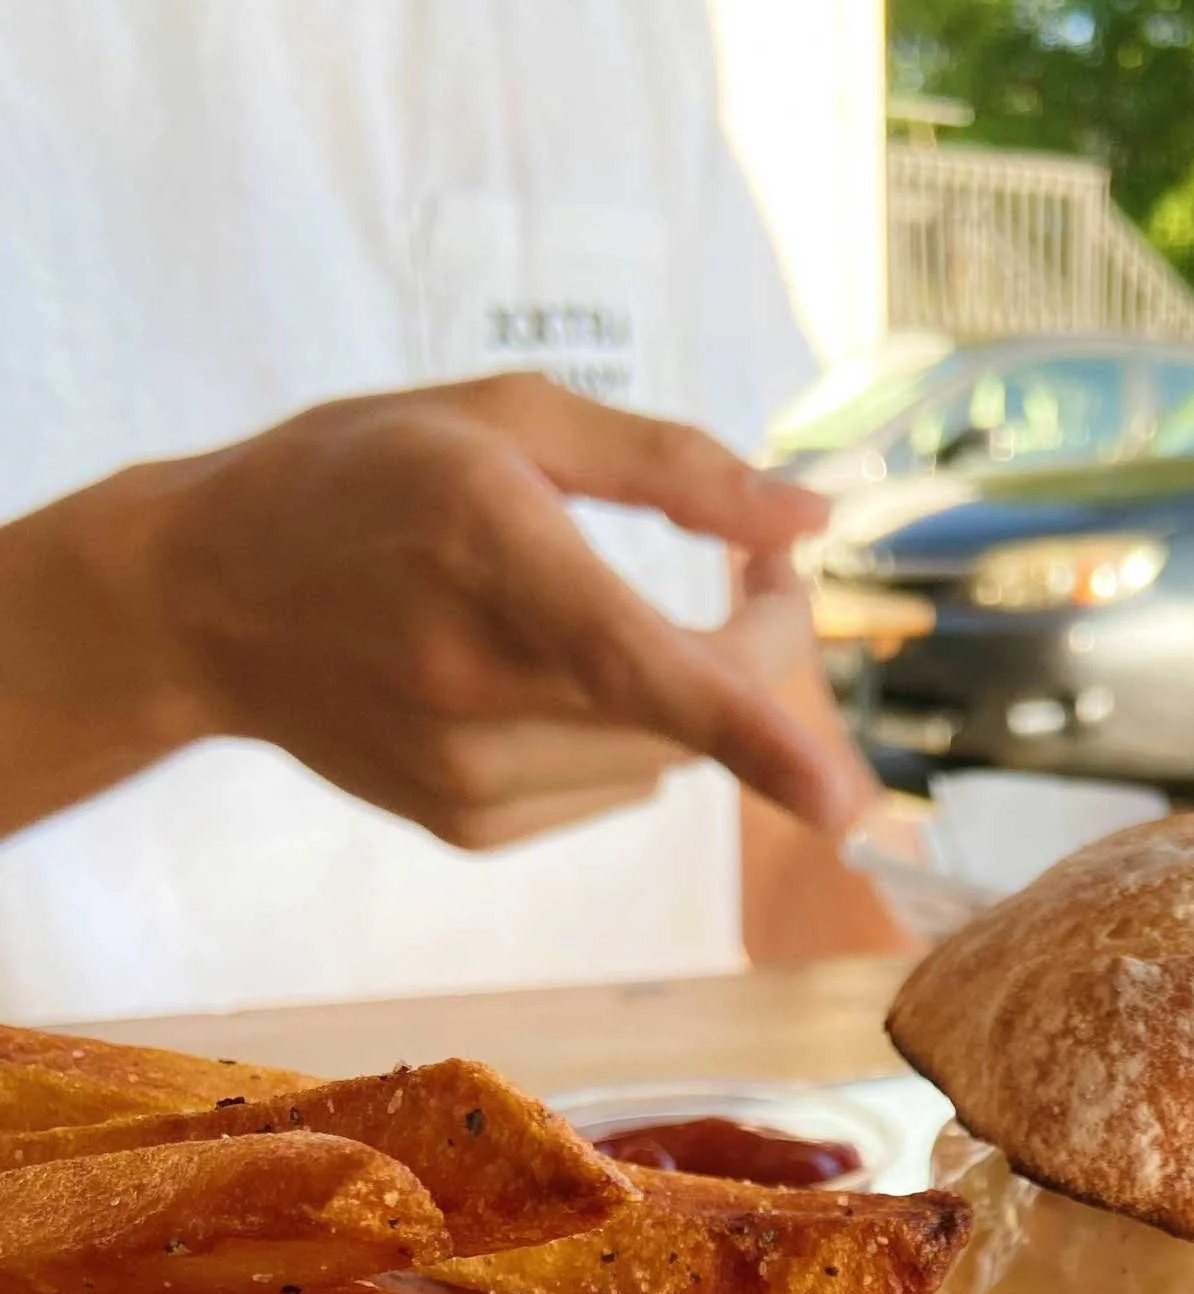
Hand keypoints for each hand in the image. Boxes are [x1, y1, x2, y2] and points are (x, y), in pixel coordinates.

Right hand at [115, 375, 874, 847]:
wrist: (201, 599)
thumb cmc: (360, 478)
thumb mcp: (506, 418)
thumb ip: (671, 465)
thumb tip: (808, 515)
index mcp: (490, 554)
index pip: (644, 667)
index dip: (756, 735)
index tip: (842, 800)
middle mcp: (476, 680)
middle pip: (688, 715)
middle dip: (756, 647)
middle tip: (756, 570)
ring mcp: (467, 771)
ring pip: (659, 759)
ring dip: (685, 694)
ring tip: (620, 611)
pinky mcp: (466, 825)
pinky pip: (607, 790)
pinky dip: (615, 736)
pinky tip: (537, 676)